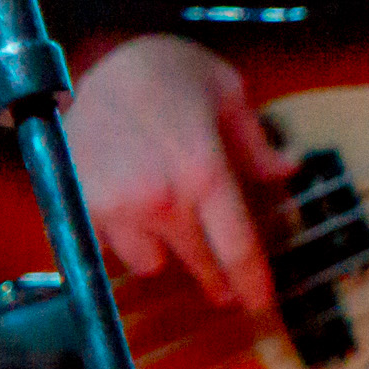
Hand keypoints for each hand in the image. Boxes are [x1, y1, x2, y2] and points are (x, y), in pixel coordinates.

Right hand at [66, 34, 291, 319]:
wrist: (100, 62)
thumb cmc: (171, 71)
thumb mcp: (229, 95)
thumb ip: (257, 144)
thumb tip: (288, 172)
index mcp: (205, 173)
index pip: (236, 246)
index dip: (252, 281)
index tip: (261, 305)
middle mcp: (161, 200)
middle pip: (197, 262)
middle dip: (215, 279)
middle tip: (226, 290)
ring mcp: (116, 209)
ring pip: (149, 262)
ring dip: (165, 252)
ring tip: (172, 228)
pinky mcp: (80, 209)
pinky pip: (108, 250)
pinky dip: (124, 242)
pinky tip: (133, 218)